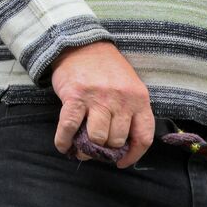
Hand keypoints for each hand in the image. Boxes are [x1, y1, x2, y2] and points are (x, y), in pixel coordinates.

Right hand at [50, 42, 153, 168]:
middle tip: (96, 149)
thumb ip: (131, 112)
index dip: (133, 155)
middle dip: (105, 150)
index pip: (143, 137)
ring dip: (86, 148)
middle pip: (116, 141)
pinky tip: (63, 146)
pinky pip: (70, 128)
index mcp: (139, 99)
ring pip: (97, 138)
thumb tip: (122, 147)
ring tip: (80, 148)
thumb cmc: (107, 70)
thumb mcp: (130, 87)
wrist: (82, 44)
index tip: (121, 161)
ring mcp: (98, 98)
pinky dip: (64, 142)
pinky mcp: (76, 97)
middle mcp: (121, 99)